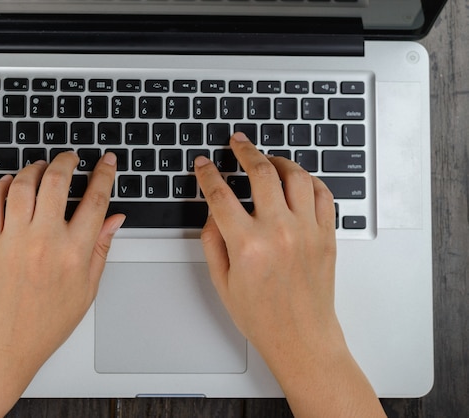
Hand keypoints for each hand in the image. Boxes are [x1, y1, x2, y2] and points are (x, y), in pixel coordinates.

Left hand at [0, 152, 124, 371]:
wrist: (8, 342)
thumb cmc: (48, 320)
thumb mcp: (88, 287)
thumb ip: (101, 248)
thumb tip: (115, 219)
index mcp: (74, 252)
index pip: (95, 200)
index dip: (104, 174)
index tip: (106, 162)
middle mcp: (44, 241)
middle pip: (57, 181)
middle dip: (67, 160)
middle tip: (70, 158)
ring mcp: (14, 239)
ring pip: (24, 184)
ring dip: (35, 168)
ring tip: (41, 168)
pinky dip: (2, 185)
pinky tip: (12, 183)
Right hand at [195, 133, 338, 361]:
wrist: (301, 337)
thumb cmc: (263, 316)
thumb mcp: (222, 282)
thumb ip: (212, 242)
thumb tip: (213, 213)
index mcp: (247, 245)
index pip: (221, 194)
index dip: (207, 174)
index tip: (203, 164)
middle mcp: (279, 232)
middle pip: (261, 173)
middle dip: (244, 150)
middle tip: (237, 142)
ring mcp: (307, 231)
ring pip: (296, 176)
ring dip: (278, 160)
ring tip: (267, 159)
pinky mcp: (326, 235)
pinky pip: (322, 194)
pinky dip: (309, 180)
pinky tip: (297, 179)